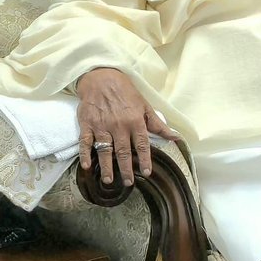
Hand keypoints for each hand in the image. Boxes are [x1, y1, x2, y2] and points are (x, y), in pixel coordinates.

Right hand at [75, 67, 178, 187]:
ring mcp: (102, 126)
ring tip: (109, 180)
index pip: (142, 144)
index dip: (145, 159)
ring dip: (106, 166)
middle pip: (124, 151)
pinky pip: (85, 142)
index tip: (147, 173)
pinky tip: (86, 166)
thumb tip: (176, 137)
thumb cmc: (126, 93)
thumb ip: (158, 125)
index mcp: (135, 121)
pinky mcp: (87, 124)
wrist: (102, 78)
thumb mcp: (145, 106)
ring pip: (105, 150)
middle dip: (126, 168)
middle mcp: (119, 126)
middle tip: (128, 182)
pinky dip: (85, 154)